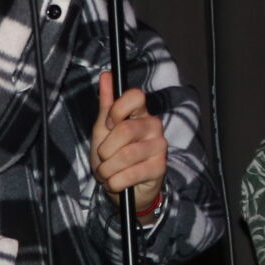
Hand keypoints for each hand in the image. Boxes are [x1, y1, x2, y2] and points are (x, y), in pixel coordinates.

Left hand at [90, 70, 168, 212]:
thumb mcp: (103, 130)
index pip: (135, 96)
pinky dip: (115, 182)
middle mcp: (154, 126)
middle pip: (125, 129)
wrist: (123, 188)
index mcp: (140, 113)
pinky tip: (118, 182)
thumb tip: (106, 75)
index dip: (117, 110)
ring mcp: (160, 146)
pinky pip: (129, 174)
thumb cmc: (113, 156)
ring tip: (108, 173)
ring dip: (107, 170)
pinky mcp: (160, 167)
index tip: (108, 125)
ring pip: (125, 155)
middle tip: (104, 158)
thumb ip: (106, 104)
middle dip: (105, 150)